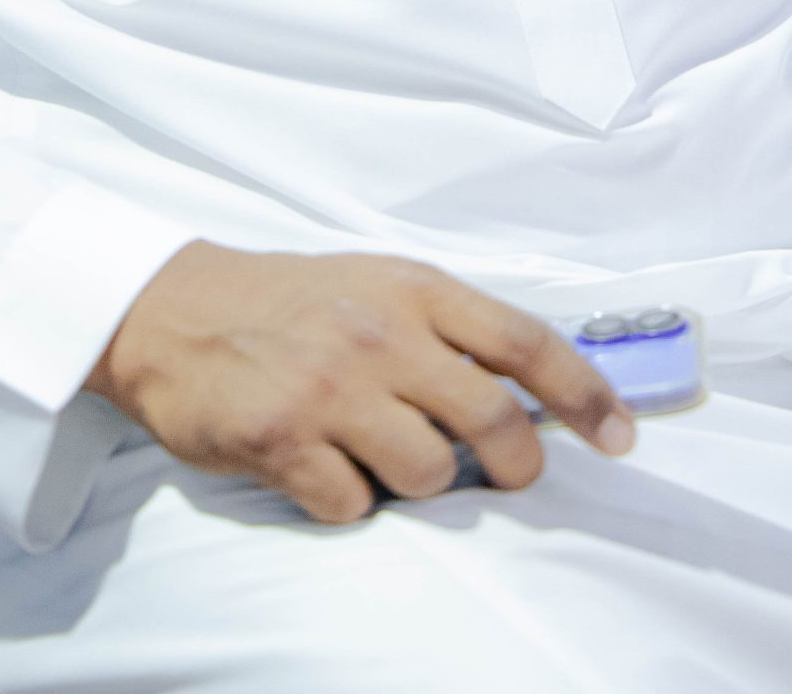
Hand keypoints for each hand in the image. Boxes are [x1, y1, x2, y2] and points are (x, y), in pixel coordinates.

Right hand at [83, 240, 635, 523]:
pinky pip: (354, 507)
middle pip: (492, 422)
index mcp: (411, 289)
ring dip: (416, 482)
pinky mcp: (282, 440)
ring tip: (380, 453)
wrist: (172, 309)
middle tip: (508, 475)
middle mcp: (377, 333)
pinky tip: (320, 465)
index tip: (619, 436)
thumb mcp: (374, 284)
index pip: (523, 340)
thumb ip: (445, 327)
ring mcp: (330, 388)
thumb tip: (531, 391)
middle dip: (515, 466)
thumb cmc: (287, 300)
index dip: (583, 394)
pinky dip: (347, 501)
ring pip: (429, 476)